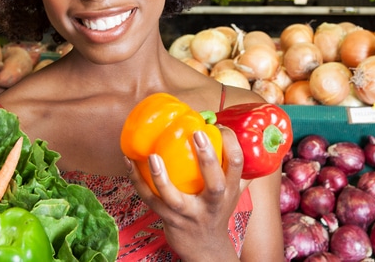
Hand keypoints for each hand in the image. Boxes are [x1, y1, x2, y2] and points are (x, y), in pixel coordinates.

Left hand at [125, 126, 247, 260]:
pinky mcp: (169, 219)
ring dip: (162, 177)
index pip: (237, 164)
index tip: (218, 125)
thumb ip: (238, 170)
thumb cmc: (217, 213)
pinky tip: (129, 162)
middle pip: (214, 183)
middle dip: (207, 158)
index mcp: (229, 191)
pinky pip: (151, 200)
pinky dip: (138, 181)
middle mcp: (212, 203)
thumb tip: (244, 140)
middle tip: (197, 133)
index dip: (231, 141)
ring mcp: (189, 213)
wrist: (205, 250)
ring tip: (153, 156)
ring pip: (175, 198)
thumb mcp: (233, 193)